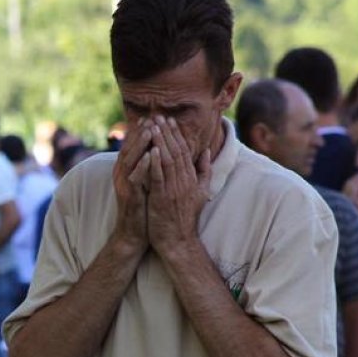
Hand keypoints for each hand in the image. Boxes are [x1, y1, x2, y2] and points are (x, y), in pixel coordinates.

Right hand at [110, 120, 153, 250]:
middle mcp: (122, 175)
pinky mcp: (129, 196)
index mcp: (127, 171)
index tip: (153, 118)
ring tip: (151, 130)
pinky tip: (151, 155)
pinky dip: (142, 165)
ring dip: (141, 144)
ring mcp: (124, 185)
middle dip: (140, 132)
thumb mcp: (145, 183)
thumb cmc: (143, 207)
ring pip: (131, 160)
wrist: (134, 233)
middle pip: (130, 148)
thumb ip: (149, 167)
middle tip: (151, 117)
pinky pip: (135, 178)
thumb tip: (158, 151)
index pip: (133, 146)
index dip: (142, 131)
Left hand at [146, 117, 210, 255]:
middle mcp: (185, 181)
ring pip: (168, 160)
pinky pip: (159, 177)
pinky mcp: (163, 198)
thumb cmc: (186, 218)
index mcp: (192, 178)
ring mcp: (174, 189)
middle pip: (176, 151)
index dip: (177, 134)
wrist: (179, 241)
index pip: (184, 151)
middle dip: (167, 132)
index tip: (169, 120)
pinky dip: (156, 162)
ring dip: (160, 142)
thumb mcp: (200, 193)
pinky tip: (151, 149)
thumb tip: (206, 152)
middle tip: (159, 115)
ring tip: (154, 126)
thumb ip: (204, 172)